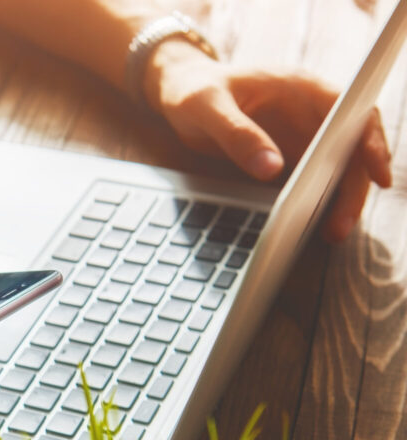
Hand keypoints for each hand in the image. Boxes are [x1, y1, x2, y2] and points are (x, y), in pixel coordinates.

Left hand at [145, 40, 391, 241]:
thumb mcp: (207, 107)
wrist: (180, 92)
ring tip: (331, 232)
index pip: (353, 111)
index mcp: (301, 88)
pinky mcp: (289, 159)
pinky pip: (312, 183)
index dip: (371, 141)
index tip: (377, 173)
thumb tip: (271, 169)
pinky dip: (317, 204)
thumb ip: (237, 134)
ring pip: (336, 170)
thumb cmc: (194, 89)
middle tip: (339, 224)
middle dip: (352, 187)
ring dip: (339, 201)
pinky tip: (311, 226)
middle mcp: (310, 113)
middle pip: (350, 149)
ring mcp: (301, 137)